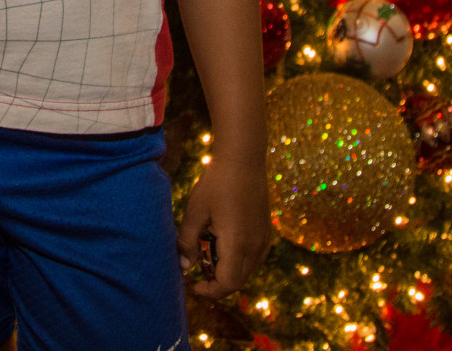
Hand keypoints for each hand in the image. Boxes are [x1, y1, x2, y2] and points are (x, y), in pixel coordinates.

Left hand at [178, 158, 269, 298]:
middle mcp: (255, 246)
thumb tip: (185, 267)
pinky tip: (222, 243)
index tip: (194, 286)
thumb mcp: (195, 212)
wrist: (243, 159)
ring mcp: (264, 239)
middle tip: (197, 272)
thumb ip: (187, 241)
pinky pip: (254, 257)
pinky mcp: (266, 231)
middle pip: (239, 282)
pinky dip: (238, 260)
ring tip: (207, 254)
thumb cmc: (215, 183)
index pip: (228, 284)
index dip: (210, 291)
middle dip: (217, 283)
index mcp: (237, 244)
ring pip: (247, 270)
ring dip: (228, 271)